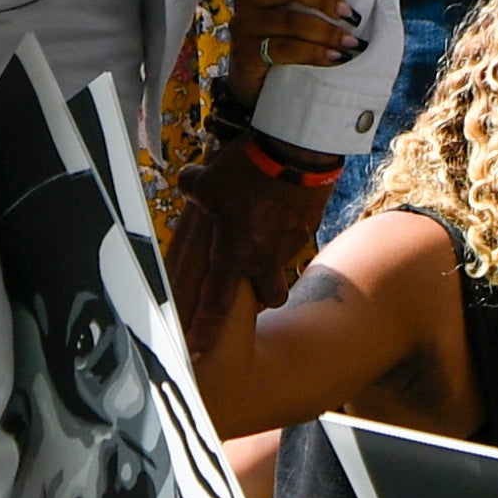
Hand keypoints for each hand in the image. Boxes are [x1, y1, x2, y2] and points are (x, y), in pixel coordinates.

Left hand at [163, 136, 335, 355]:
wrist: (297, 149)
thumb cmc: (248, 169)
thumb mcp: (208, 180)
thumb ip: (193, 188)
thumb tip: (187, 184)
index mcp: (237, 251)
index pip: (218, 301)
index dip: (207, 328)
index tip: (198, 348)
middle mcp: (267, 255)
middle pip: (270, 296)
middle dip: (261, 295)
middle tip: (247, 279)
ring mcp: (293, 241)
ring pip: (282, 262)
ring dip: (271, 254)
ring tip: (260, 226)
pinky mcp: (310, 223)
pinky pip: (295, 235)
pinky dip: (284, 227)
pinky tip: (276, 203)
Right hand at [226, 0, 364, 109]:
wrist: (257, 87)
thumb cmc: (288, 44)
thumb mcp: (300, 17)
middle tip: (352, 15)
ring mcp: (246, 24)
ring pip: (290, 20)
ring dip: (327, 32)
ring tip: (352, 44)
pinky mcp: (246, 52)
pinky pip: (285, 48)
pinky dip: (315, 53)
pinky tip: (335, 59)